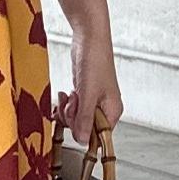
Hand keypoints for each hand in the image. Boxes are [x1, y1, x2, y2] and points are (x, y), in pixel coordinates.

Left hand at [55, 20, 123, 144]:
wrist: (89, 39)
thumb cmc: (95, 61)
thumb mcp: (87, 93)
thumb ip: (84, 118)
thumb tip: (82, 141)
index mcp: (112, 112)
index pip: (98, 137)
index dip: (83, 131)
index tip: (75, 118)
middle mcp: (105, 109)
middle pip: (84, 129)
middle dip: (72, 117)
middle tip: (73, 102)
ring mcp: (94, 102)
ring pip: (76, 119)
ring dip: (67, 110)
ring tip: (69, 95)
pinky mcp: (84, 95)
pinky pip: (72, 109)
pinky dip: (66, 104)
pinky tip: (65, 94)